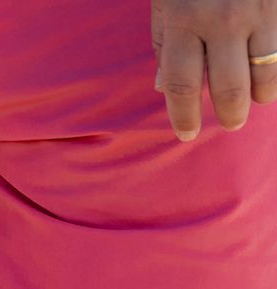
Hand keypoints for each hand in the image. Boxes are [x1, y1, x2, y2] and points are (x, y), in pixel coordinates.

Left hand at [153, 0, 276, 138]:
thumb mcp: (164, 2)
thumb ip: (164, 44)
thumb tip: (164, 89)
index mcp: (184, 21)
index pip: (182, 86)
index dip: (183, 117)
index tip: (186, 134)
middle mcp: (223, 19)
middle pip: (229, 88)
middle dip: (230, 115)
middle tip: (230, 125)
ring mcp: (259, 10)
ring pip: (266, 70)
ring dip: (262, 93)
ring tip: (255, 100)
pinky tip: (270, 77)